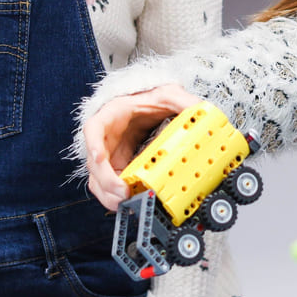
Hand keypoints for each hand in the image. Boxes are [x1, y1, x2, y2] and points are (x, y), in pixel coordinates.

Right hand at [84, 84, 202, 209]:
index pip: (94, 128)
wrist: (147, 106)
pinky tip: (131, 201)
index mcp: (112, 116)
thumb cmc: (148, 100)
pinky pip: (110, 187)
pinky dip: (116, 197)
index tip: (99, 157)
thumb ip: (183, 101)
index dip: (93, 145)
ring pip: (98, 180)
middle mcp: (106, 138)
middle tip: (123, 191)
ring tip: (127, 201)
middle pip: (94, 162)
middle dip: (106, 180)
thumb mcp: (166, 95)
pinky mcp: (118, 168)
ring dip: (109, 194)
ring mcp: (109, 156)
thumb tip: (202, 110)